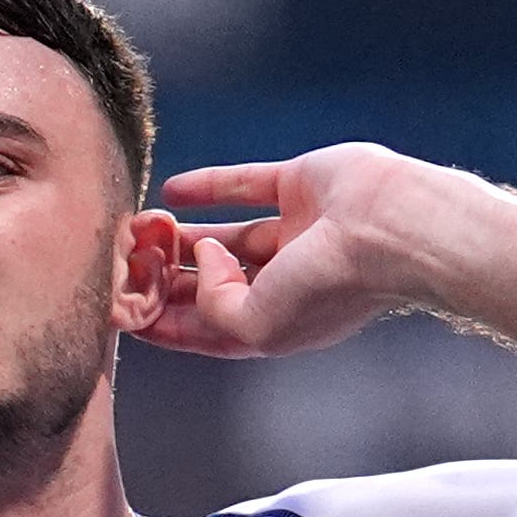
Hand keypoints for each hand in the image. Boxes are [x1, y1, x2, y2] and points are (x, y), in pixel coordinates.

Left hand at [143, 145, 439, 359]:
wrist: (391, 232)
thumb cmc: (331, 288)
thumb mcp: (256, 323)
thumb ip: (212, 305)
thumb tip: (197, 258)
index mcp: (277, 325)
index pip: (210, 330)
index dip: (166, 324)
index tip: (125, 315)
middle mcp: (285, 282)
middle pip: (213, 285)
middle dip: (169, 279)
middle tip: (125, 268)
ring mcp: (294, 233)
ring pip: (225, 237)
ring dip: (183, 235)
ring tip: (142, 231)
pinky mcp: (299, 187)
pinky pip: (243, 186)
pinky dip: (208, 187)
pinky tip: (172, 189)